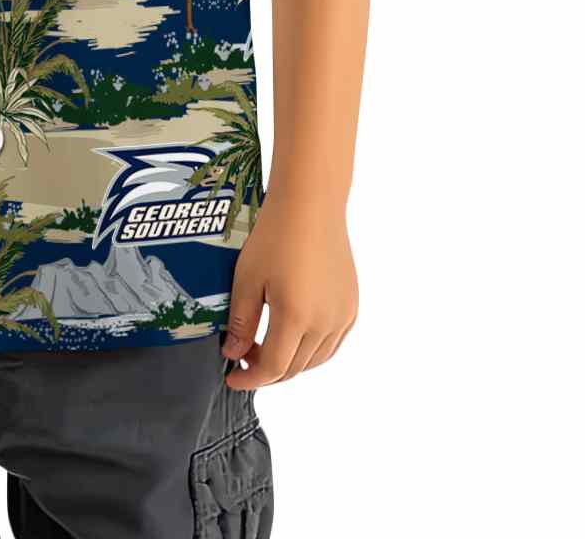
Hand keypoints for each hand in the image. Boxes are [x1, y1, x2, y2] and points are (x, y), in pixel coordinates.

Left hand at [219, 193, 358, 389]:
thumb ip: (241, 322)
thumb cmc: (274, 235)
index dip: (251, 379)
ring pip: (315, 359)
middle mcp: (325, 323)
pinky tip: (293, 334)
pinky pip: (332, 343)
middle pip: (295, 368)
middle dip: (267, 370)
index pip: (274, 368)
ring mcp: (342, 315)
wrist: (310, 205)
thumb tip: (234, 354)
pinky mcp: (351, 306)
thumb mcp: (247, 278)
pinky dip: (312, 349)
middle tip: (244, 357)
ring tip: (266, 346)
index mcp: (296, 317)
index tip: (232, 377)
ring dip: (290, 362)